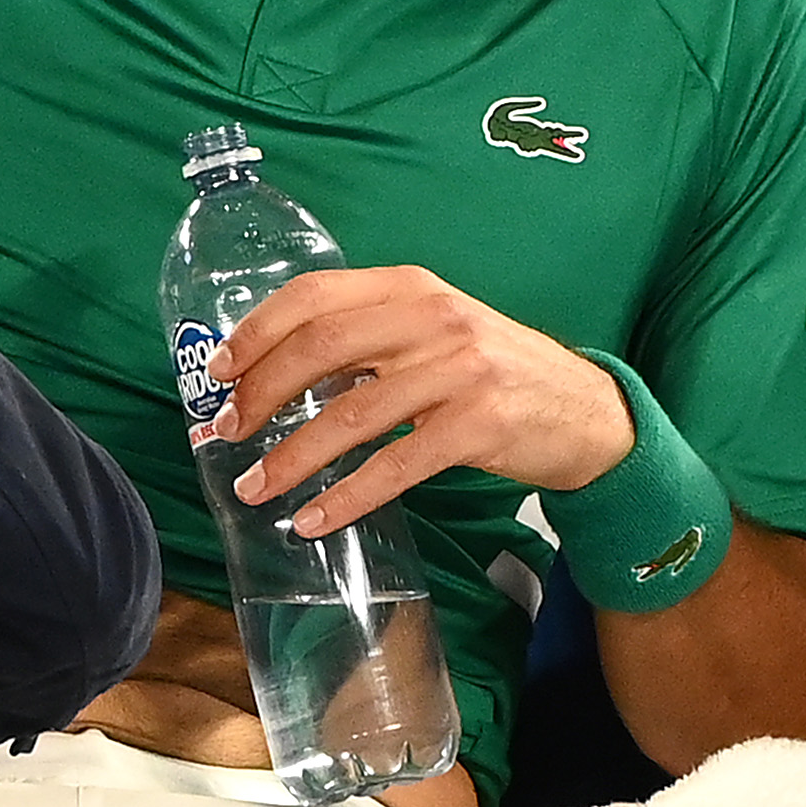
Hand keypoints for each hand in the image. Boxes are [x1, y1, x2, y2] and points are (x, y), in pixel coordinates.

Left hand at [203, 266, 631, 533]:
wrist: (587, 412)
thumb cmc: (492, 372)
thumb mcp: (433, 332)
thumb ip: (368, 337)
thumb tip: (273, 374)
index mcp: (410, 287)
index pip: (313, 294)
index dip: (256, 332)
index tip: (218, 371)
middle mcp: (432, 318)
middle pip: (320, 348)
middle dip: (260, 394)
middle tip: (226, 433)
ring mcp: (459, 370)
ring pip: (349, 414)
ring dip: (290, 457)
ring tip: (253, 486)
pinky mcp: (480, 425)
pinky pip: (394, 466)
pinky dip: (346, 497)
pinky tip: (313, 520)